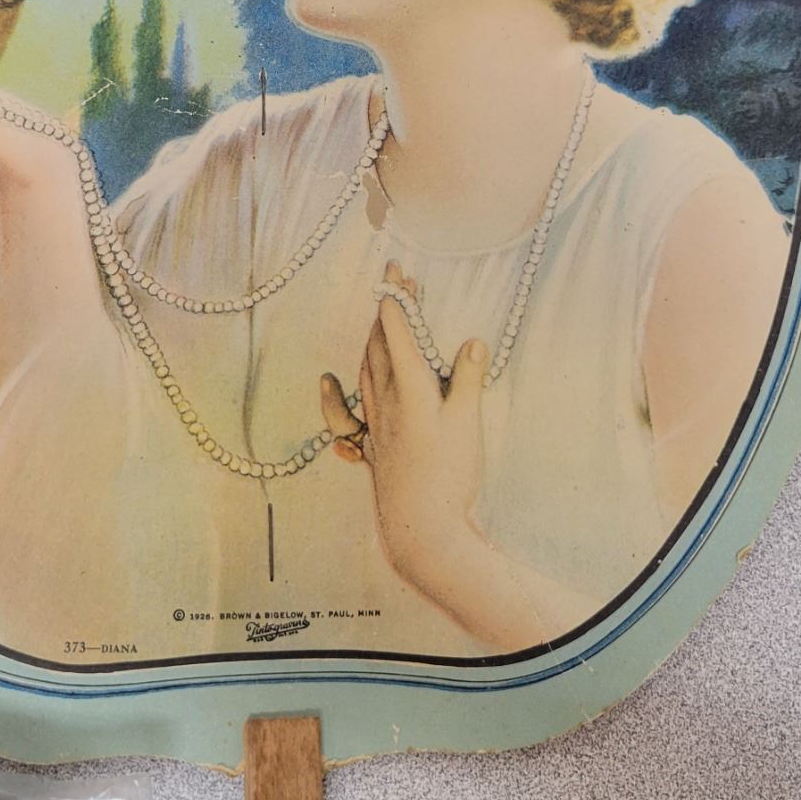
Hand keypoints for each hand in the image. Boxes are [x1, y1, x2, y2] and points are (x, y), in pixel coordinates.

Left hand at [320, 261, 488, 595]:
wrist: (421, 528)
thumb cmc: (449, 475)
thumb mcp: (468, 422)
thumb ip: (467, 379)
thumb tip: (472, 341)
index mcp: (411, 388)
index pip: (398, 331)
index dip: (396, 298)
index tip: (395, 271)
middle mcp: (386, 400)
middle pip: (380, 344)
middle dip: (388, 311)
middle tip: (399, 283)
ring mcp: (375, 424)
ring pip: (365, 370)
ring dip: (372, 340)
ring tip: (379, 320)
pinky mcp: (371, 448)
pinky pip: (346, 412)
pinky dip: (335, 392)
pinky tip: (327, 382)